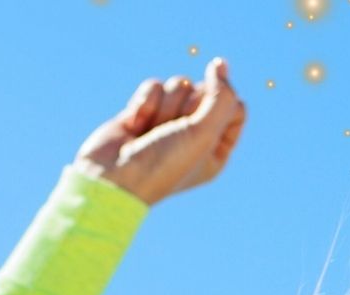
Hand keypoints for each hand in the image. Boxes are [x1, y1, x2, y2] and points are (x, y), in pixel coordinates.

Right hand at [73, 56, 247, 206]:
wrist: (113, 176)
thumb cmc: (163, 163)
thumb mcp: (204, 134)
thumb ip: (221, 97)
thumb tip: (220, 64)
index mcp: (216, 149)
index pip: (236, 108)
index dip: (221, 104)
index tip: (204, 118)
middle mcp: (195, 136)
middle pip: (206, 91)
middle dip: (187, 106)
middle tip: (173, 130)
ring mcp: (168, 123)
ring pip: (178, 85)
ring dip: (165, 106)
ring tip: (151, 130)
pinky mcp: (144, 111)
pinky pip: (154, 86)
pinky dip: (145, 102)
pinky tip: (135, 125)